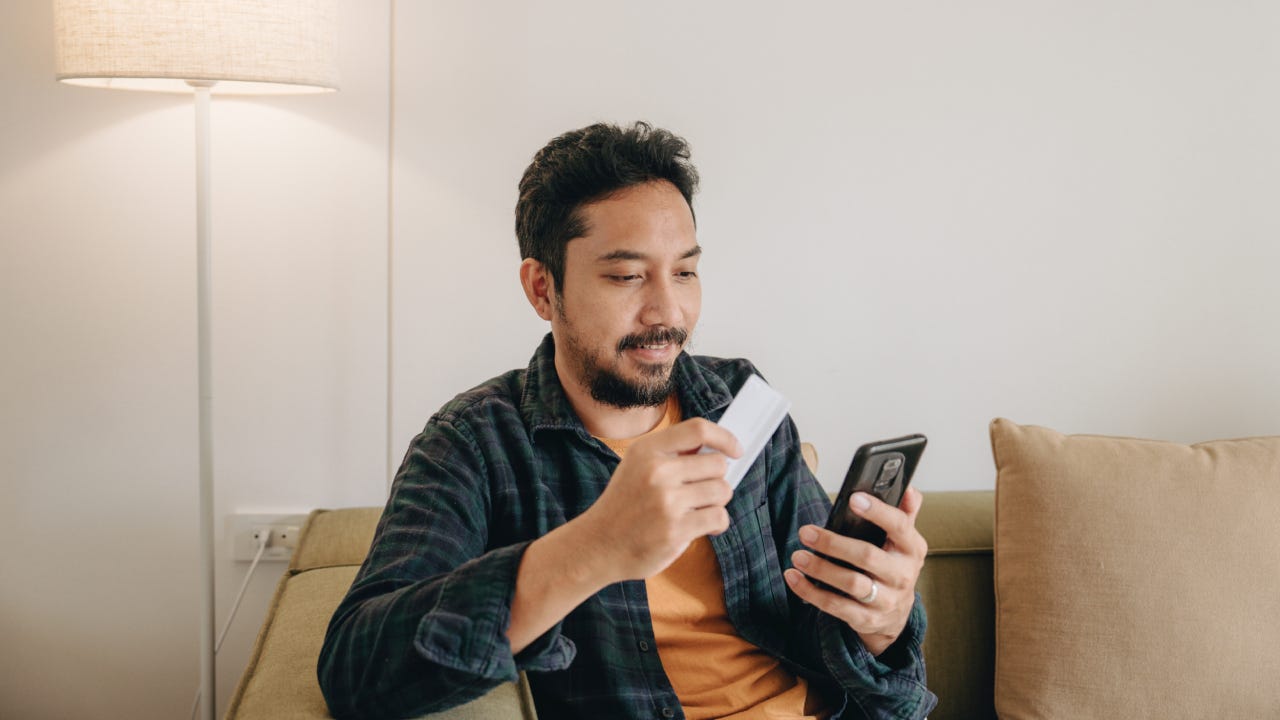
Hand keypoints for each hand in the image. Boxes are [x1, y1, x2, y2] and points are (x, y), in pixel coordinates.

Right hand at [577, 418, 742, 583]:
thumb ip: (671, 454)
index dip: (724, 437)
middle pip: (717, 464)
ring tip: (699, 509)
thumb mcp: (636, 467)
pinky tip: (702, 526)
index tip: (735, 450)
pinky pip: (719, 517)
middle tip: (703, 491)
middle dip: (717, 478)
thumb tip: (717, 449)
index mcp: (647, 451)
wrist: (598, 546)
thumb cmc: (624, 505)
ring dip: (717, 502)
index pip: (697, 430)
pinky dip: (716, 523)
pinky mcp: (676, 530)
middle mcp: (657, 472)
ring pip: (722, 491)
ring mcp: (667, 502)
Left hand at [783, 487, 926, 656]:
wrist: (896, 615)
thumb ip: (905, 512)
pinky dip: (810, 592)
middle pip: (867, 556)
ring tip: (798, 556)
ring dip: (820, 569)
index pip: (899, 526)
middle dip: (834, 543)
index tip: (853, 498)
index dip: (878, 512)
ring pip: (850, 583)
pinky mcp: (866, 619)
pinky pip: (835, 606)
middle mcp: (902, 575)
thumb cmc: (893, 566)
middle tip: (806, 532)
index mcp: (912, 549)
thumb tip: (908, 488)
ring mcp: (885, 600)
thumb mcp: (903, 541)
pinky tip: (794, 577)